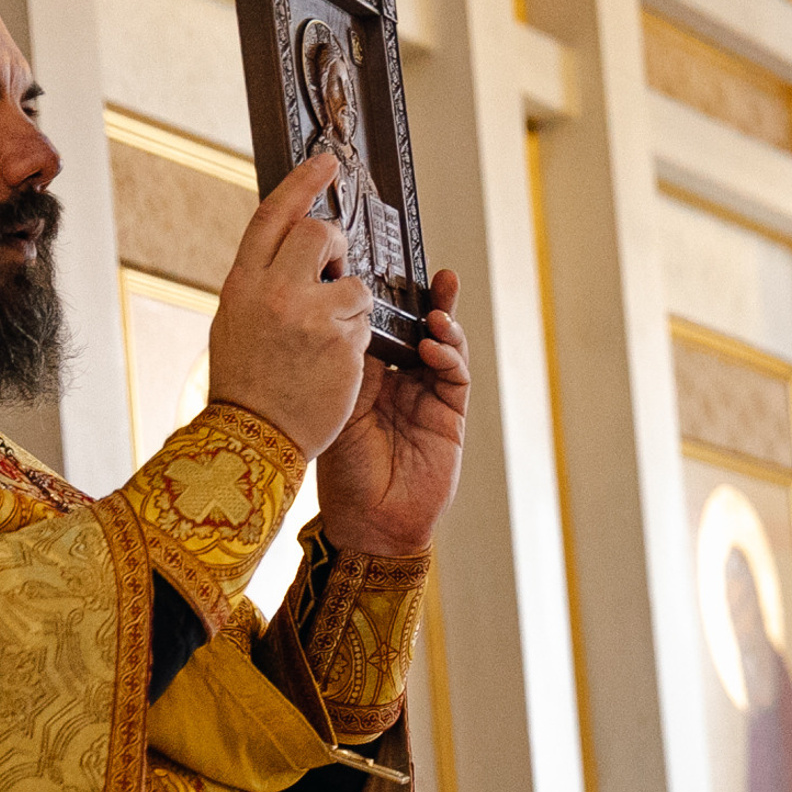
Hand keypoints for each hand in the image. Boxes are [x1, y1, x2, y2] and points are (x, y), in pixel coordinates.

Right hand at [208, 157, 369, 460]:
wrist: (254, 436)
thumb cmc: (246, 382)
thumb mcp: (237, 320)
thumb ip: (264, 282)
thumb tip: (290, 253)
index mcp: (243, 282)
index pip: (275, 215)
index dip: (303, 183)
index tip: (327, 162)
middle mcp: (276, 291)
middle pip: (322, 236)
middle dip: (337, 246)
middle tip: (337, 267)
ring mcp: (312, 316)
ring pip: (355, 285)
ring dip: (351, 305)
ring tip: (326, 337)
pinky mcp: (343, 343)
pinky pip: (365, 323)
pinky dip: (357, 338)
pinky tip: (334, 361)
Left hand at [314, 271, 471, 557]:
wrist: (369, 522)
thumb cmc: (342, 470)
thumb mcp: (336, 404)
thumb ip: (350, 363)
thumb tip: (350, 311)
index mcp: (367, 375)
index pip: (380, 324)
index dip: (386, 298)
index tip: (385, 269)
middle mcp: (399, 380)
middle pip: (417, 328)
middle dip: (426, 301)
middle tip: (432, 274)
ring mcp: (427, 396)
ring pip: (443, 346)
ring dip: (443, 324)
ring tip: (435, 310)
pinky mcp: (449, 415)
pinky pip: (455, 376)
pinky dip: (449, 357)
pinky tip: (435, 347)